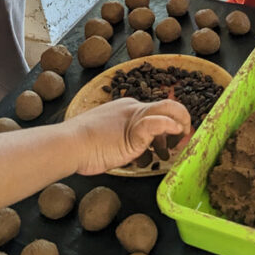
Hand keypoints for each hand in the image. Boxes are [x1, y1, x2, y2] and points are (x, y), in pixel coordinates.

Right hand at [65, 97, 190, 175]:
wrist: (69, 144)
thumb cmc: (82, 145)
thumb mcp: (106, 136)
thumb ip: (121, 137)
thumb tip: (131, 149)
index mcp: (127, 108)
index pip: (155, 109)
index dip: (170, 121)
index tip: (175, 135)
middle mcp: (133, 109)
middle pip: (168, 105)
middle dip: (182, 119)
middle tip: (186, 136)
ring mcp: (134, 118)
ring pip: (168, 110)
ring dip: (182, 123)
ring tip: (183, 139)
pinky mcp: (134, 131)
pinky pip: (156, 124)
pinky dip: (169, 126)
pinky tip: (175, 132)